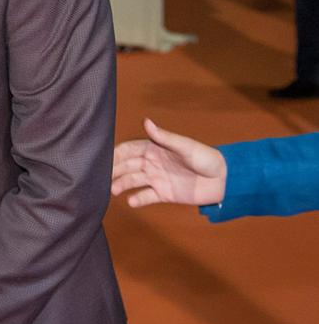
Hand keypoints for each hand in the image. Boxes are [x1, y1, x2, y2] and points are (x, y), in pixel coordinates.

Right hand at [112, 118, 226, 207]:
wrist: (224, 180)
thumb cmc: (206, 158)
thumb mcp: (184, 146)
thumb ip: (164, 137)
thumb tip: (146, 121)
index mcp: (154, 149)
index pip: (129, 150)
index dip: (115, 154)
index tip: (102, 159)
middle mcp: (152, 163)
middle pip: (127, 166)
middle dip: (113, 170)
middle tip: (100, 177)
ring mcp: (157, 178)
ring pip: (132, 181)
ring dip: (121, 184)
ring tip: (113, 190)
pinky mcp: (163, 193)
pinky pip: (146, 196)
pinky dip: (138, 199)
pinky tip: (131, 201)